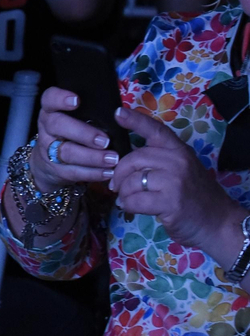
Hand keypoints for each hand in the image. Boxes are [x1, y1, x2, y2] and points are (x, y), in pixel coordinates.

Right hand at [31, 86, 120, 191]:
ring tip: (113, 159)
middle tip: (105, 140)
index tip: (77, 100)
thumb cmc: (71, 134)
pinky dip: (93, 173)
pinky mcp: (55, 170)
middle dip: (83, 132)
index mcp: (52, 110)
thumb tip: (120, 114)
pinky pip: (74, 172)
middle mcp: (47, 127)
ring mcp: (48, 149)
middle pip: (57, 125)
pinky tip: (109, 172)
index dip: (60, 98)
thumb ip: (89, 115)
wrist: (49, 163)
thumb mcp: (74, 120)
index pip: (49, 99)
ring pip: (67, 152)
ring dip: (92, 157)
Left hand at [110, 105, 245, 252]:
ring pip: (132, 180)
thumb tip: (124, 157)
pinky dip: (128, 205)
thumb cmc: (195, 196)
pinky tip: (130, 207)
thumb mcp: (182, 170)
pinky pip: (136, 200)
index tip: (118, 113)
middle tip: (116, 185)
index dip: (135, 120)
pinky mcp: (170, 201)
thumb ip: (159, 160)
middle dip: (119, 173)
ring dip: (123, 192)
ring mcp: (174, 181)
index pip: (155, 130)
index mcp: (179, 150)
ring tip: (126, 198)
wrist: (219, 222)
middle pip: (134, 159)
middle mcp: (177, 161)